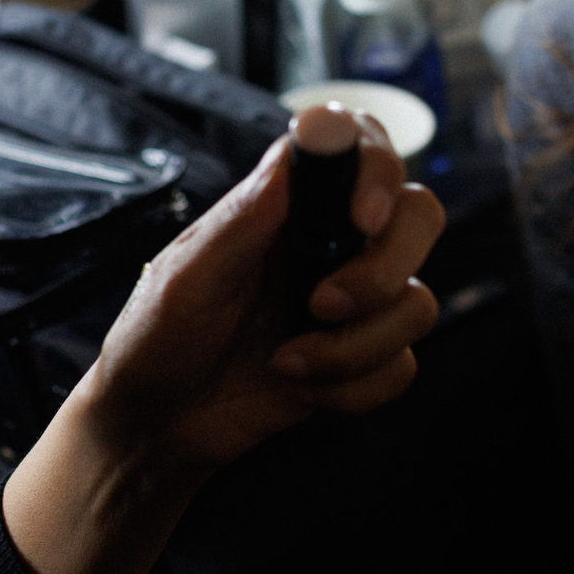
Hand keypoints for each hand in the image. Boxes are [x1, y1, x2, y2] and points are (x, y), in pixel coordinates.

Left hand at [1, 106, 442, 573]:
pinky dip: (353, 387)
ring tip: (286, 364)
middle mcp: (331, 242)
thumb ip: (241, 219)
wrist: (155, 424)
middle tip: (321, 304)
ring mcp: (353, 300)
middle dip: (383, 269)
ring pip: (415, 303)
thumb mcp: (184, 276)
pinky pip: (401, 367)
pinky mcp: (362, 357)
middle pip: (419, 217)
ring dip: (352, 347)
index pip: (362, 148)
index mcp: (288, 204)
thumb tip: (293, 155)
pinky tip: (301, 389)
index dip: (377, 169)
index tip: (362, 217)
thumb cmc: (157, 336)